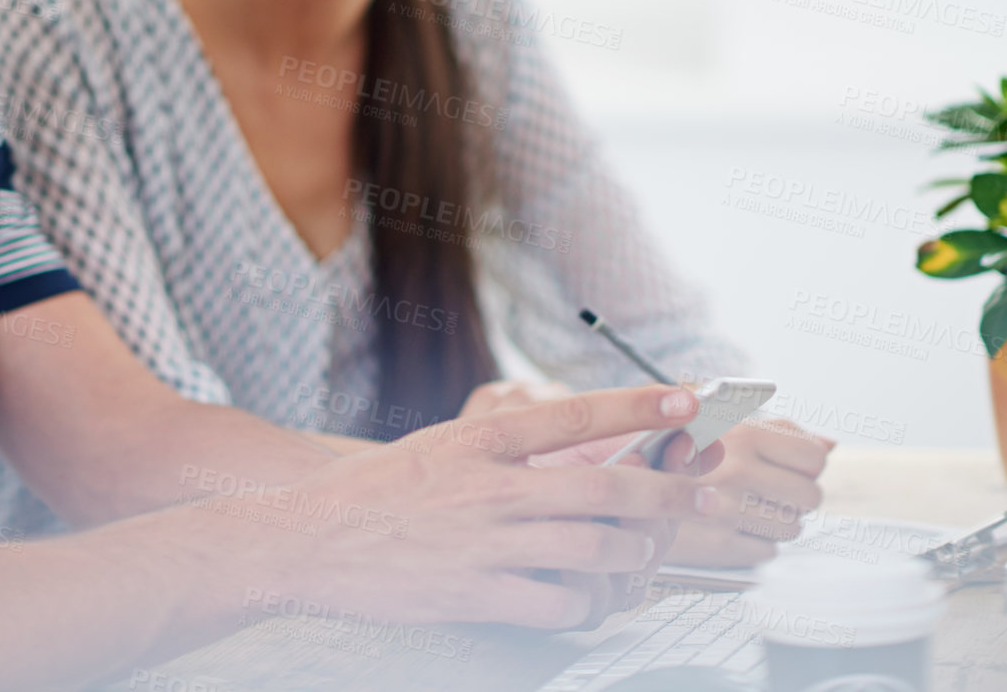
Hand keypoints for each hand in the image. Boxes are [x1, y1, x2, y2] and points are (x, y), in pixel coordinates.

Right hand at [220, 385, 717, 631]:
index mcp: (483, 440)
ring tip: (644, 555)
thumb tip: (569, 442)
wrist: (306, 541)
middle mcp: (492, 486)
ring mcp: (485, 542)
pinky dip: (588, 605)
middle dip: (666, 493)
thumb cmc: (376, 493)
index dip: (639, 406)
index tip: (686, 401)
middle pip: (605, 486)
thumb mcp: (441, 445)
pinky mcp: (474, 594)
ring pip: (593, 548)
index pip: (578, 414)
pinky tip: (591, 600)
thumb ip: (502, 447)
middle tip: (700, 495)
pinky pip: (558, 604)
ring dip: (634, 555)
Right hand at [661, 418, 834, 567]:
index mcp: (742, 433)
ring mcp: (729, 512)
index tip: (789, 467)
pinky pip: (767, 552)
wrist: (618, 484)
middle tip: (767, 491)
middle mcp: (738, 471)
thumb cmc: (672, 448)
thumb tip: (829, 444)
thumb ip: (776, 428)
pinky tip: (729, 527)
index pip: (814, 457)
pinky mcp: (718, 547)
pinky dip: (753, 543)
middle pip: (810, 496)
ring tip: (744, 508)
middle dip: (794, 496)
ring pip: (792, 528)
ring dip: (774, 521)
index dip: (805, 464)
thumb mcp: (717, 420)